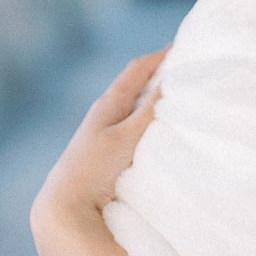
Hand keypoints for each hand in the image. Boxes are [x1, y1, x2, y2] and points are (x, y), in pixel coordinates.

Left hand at [29, 46, 170, 255]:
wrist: (65, 209)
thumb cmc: (93, 169)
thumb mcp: (126, 136)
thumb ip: (149, 110)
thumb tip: (172, 79)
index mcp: (108, 104)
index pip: (137, 69)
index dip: (161, 56)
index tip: (186, 46)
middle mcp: (106, 115)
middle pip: (137, 86)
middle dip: (161, 75)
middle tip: (190, 69)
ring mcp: (106, 135)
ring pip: (136, 109)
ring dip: (156, 101)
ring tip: (182, 99)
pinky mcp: (109, 155)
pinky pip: (135, 129)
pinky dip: (150, 123)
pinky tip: (163, 133)